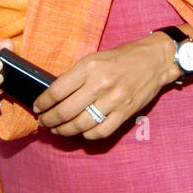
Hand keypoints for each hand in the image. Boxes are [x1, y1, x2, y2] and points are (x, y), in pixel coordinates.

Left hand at [34, 34, 173, 140]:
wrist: (155, 60)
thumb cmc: (122, 58)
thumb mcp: (95, 58)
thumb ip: (76, 75)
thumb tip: (54, 93)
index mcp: (89, 67)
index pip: (57, 90)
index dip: (43, 102)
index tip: (37, 107)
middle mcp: (100, 84)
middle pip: (65, 111)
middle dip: (49, 120)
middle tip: (44, 122)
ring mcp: (114, 100)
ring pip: (80, 125)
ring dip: (64, 131)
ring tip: (57, 130)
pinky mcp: (125, 113)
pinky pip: (100, 132)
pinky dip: (87, 135)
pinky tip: (81, 132)